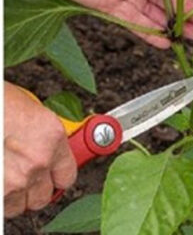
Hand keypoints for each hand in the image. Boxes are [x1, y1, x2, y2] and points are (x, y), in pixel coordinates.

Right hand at [4, 82, 76, 216]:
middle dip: (32, 191)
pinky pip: (0, 207)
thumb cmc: (0, 103)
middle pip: (43, 197)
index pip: (67, 177)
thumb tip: (44, 149)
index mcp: (52, 137)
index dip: (55, 179)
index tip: (49, 178)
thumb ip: (43, 137)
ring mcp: (14, 179)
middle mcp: (38, 161)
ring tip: (4, 178)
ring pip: (18, 206)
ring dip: (11, 197)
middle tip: (21, 179)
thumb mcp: (30, 112)